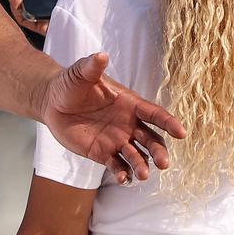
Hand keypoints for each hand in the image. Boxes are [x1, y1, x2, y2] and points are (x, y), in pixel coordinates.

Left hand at [39, 52, 186, 184]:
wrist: (52, 102)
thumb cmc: (70, 84)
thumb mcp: (80, 74)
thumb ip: (92, 67)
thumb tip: (101, 55)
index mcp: (129, 103)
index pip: (153, 113)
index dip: (168, 122)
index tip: (181, 132)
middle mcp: (128, 124)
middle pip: (151, 139)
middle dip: (159, 151)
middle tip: (164, 163)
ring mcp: (117, 140)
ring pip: (137, 155)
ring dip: (142, 165)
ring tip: (143, 174)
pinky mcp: (103, 153)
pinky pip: (117, 166)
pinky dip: (122, 174)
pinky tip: (124, 179)